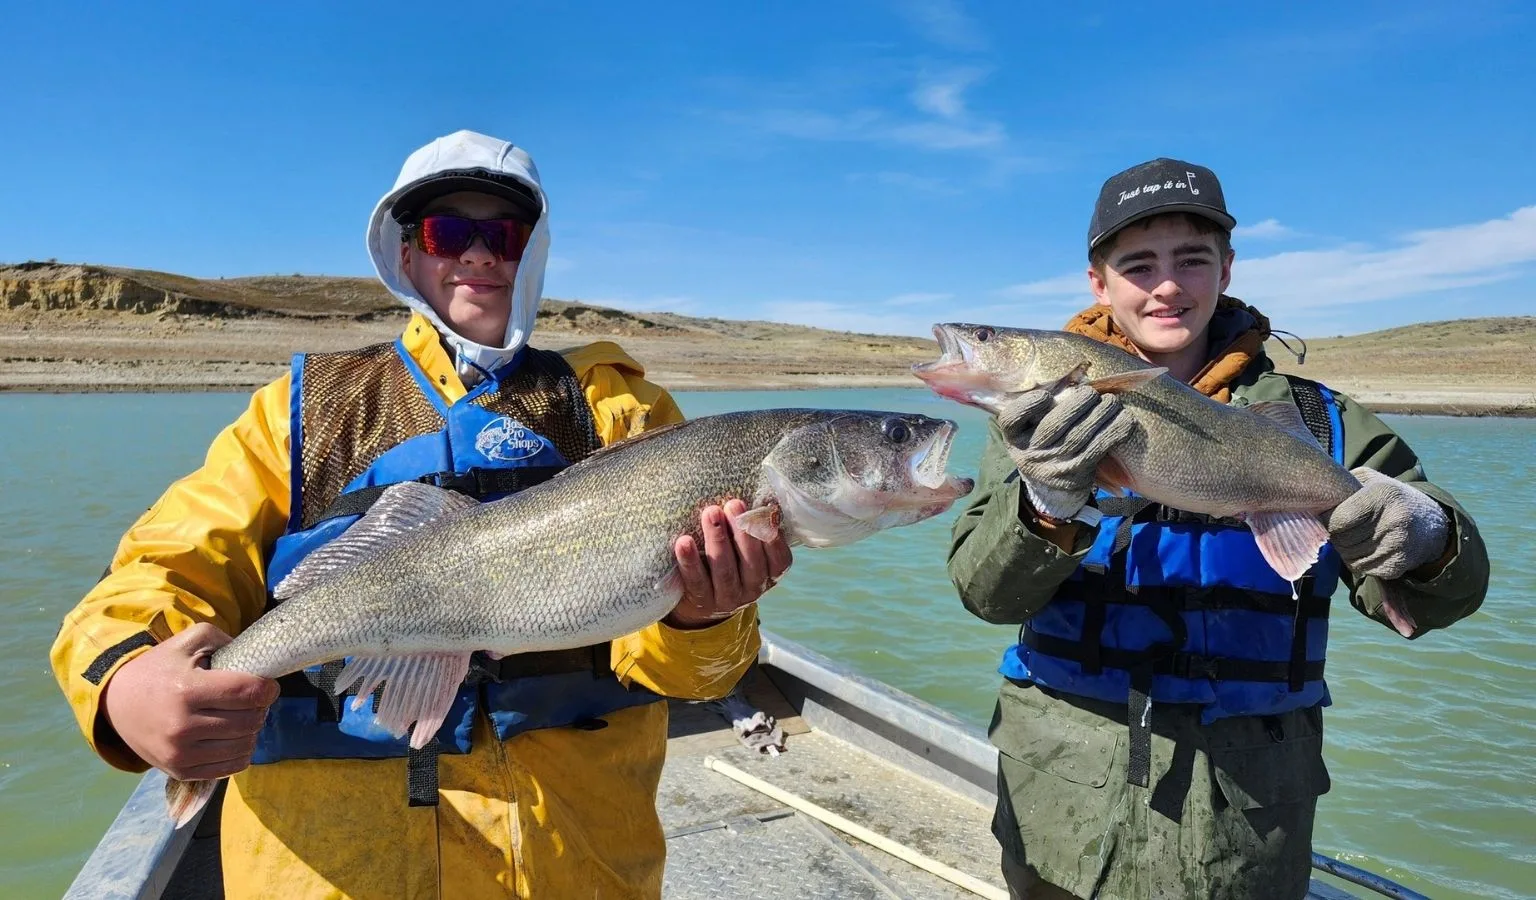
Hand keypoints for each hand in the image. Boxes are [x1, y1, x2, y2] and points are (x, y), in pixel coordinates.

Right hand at [100, 622, 279, 780]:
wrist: (116, 701)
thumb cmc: (160, 668)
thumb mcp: (189, 642)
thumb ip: (227, 642)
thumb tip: (261, 663)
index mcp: (188, 690)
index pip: (249, 693)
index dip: (267, 688)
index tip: (267, 684)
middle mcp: (183, 726)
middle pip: (250, 720)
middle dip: (259, 708)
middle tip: (251, 699)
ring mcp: (180, 753)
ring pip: (245, 745)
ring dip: (251, 730)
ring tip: (241, 716)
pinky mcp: (180, 771)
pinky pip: (231, 767)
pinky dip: (240, 751)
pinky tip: (232, 737)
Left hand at [665, 499, 791, 628]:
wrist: (699, 602)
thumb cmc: (729, 562)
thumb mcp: (746, 551)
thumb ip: (753, 529)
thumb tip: (761, 495)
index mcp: (769, 575)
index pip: (779, 560)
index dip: (775, 539)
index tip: (767, 513)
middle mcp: (752, 589)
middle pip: (751, 562)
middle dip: (743, 531)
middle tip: (733, 504)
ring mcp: (727, 598)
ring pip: (724, 571)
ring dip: (718, 540)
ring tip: (710, 512)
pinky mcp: (701, 601)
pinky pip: (696, 581)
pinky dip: (690, 561)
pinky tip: (684, 541)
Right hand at [999, 384, 1134, 518]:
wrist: (1051, 490)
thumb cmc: (1042, 446)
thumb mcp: (1027, 432)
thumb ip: (1035, 408)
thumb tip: (1065, 374)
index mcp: (1014, 439)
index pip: (1012, 419)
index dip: (1028, 405)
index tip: (1045, 395)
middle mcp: (1031, 454)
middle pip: (1053, 425)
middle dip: (1077, 403)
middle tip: (1091, 391)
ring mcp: (1054, 466)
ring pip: (1079, 435)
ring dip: (1101, 413)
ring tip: (1112, 401)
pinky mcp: (1077, 474)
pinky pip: (1098, 449)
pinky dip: (1115, 432)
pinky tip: (1125, 418)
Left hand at [1324, 467, 1450, 580]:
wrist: (1430, 524)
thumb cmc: (1390, 498)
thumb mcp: (1371, 480)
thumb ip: (1343, 482)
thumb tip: (1313, 496)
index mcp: (1383, 494)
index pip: (1338, 519)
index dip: (1326, 520)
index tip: (1325, 517)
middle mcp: (1394, 519)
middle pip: (1342, 540)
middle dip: (1334, 536)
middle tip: (1339, 529)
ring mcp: (1398, 544)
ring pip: (1349, 557)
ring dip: (1344, 550)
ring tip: (1353, 537)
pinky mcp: (1398, 564)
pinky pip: (1362, 569)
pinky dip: (1357, 561)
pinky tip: (1366, 548)